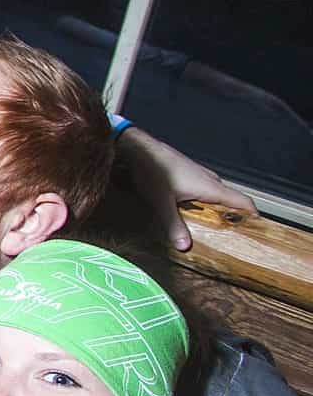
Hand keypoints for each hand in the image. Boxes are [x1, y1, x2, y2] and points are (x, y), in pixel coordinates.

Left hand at [117, 127, 256, 249]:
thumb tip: (184, 246)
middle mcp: (211, 180)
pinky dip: (205, 205)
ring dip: (216, 212)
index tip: (255, 233)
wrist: (139, 149)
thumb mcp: (162, 203)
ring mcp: (201, 176)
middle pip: (232, 202)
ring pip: (217, 197)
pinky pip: (206, 193)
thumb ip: (174, 225)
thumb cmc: (152, 170)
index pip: (244, 202)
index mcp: (212, 187)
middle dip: (232, 219)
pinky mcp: (190, 176)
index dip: (253, 217)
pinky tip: (193, 215)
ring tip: (211, 231)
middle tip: (229, 239)